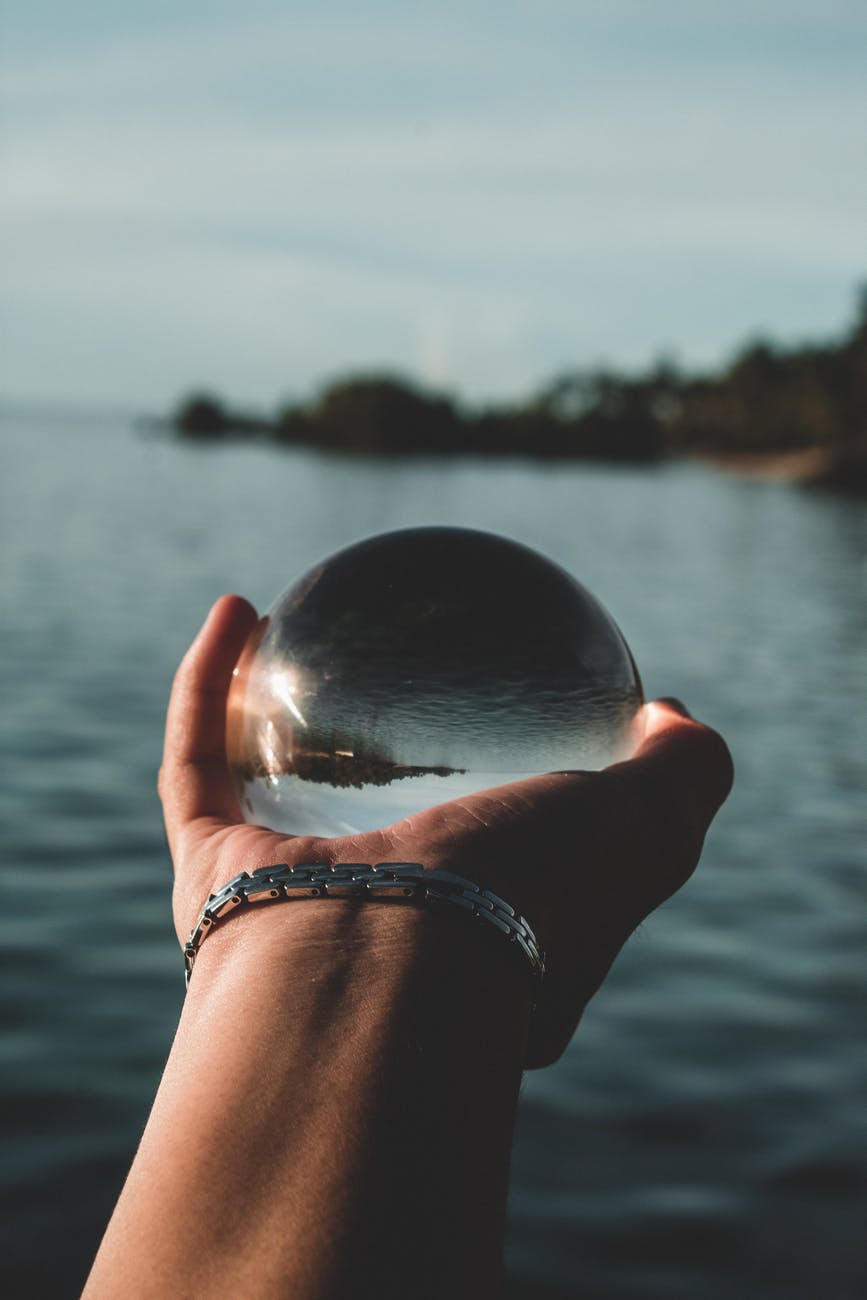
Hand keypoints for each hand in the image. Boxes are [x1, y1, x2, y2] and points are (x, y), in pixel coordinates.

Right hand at [160, 595, 732, 1068]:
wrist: (380, 976)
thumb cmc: (520, 902)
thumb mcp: (643, 831)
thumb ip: (684, 776)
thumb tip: (674, 716)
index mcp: (481, 948)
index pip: (505, 871)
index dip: (524, 805)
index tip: (532, 716)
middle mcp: (378, 939)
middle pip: (380, 840)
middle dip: (387, 772)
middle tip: (407, 674)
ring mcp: (283, 911)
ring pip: (266, 801)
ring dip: (273, 717)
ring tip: (299, 630)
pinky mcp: (208, 874)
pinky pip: (196, 765)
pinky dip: (208, 687)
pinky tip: (240, 611)